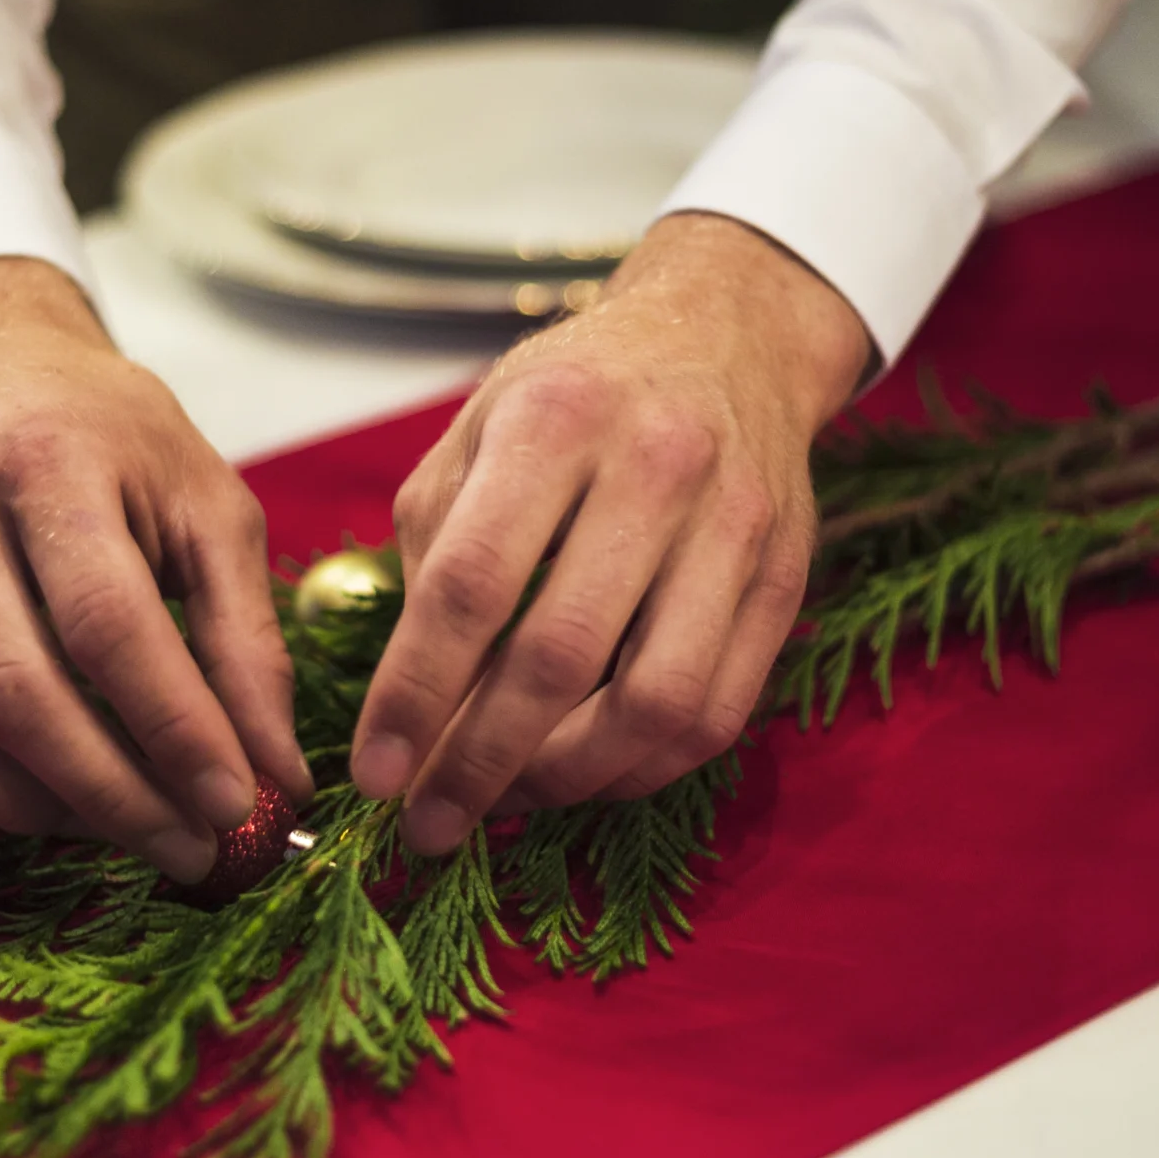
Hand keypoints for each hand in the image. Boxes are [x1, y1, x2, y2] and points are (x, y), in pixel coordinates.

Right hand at [0, 257, 310, 882]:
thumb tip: (279, 775)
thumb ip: (246, 637)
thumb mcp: (204, 502)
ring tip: (115, 826)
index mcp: (49, 468)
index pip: (109, 626)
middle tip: (190, 848)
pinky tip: (23, 795)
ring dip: (29, 810)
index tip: (238, 804)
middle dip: (114, 797)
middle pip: (16, 695)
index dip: (175, 730)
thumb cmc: (105, 434)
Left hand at [349, 212, 869, 854]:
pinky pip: (718, 711)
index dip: (415, 694)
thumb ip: (434, 549)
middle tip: (429, 822)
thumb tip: (412, 703)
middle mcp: (656, 467)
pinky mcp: (785, 576)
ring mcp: (734, 525)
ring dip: (569, 780)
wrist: (728, 335)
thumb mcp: (476, 431)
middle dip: (481, 762)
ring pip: (656, 704)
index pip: (472, 585)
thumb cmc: (577, 392)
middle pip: (561, 657)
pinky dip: (644, 768)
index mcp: (556, 420)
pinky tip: (586, 773)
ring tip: (509, 799)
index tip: (373, 772)